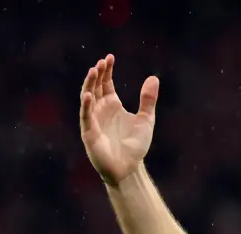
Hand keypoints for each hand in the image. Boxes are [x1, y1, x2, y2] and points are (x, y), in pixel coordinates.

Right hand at [80, 54, 159, 186]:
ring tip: (94, 71)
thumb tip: (154, 77)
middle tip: (101, 62)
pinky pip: (86, 116)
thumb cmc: (135, 146)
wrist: (129, 168)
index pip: (106, 83)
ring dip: (89, 84)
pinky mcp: (89, 132)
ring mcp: (93, 120)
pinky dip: (86, 105)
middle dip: (98, 74)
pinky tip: (89, 95)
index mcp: (112, 105)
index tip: (110, 57)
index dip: (107, 70)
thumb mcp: (146, 120)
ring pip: (88, 98)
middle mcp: (100, 110)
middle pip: (96, 87)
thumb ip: (148, 100)